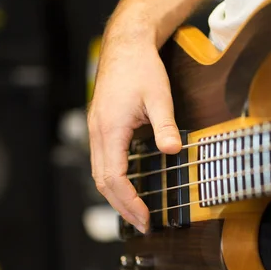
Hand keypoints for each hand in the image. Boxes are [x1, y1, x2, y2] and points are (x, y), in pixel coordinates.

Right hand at [87, 19, 180, 233]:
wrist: (126, 45)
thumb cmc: (142, 68)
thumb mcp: (159, 96)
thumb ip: (164, 125)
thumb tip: (173, 152)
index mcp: (109, 129)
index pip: (113, 177)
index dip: (129, 202)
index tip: (145, 219)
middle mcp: (97, 133)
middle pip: (102, 181)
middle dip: (121, 206)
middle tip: (143, 224)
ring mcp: (97, 130)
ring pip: (99, 173)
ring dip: (116, 195)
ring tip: (136, 212)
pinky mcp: (101, 126)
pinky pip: (102, 161)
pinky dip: (113, 180)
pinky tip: (127, 186)